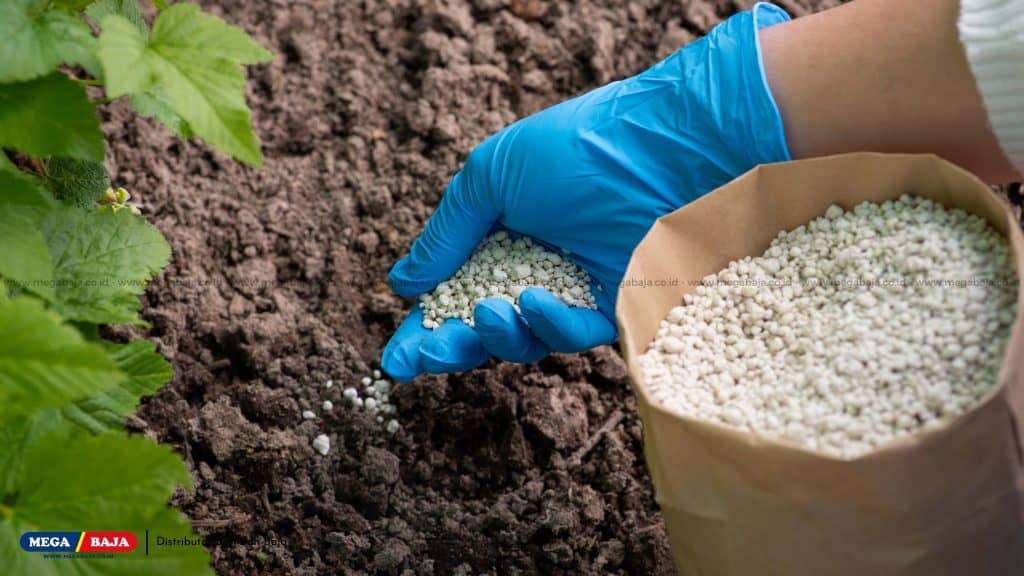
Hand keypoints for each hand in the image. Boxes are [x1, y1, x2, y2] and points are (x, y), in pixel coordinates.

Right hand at [383, 3, 791, 380]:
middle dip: (450, 346)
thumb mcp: (491, 175)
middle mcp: (536, 264)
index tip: (395, 356)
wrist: (663, 149)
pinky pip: (574, 335)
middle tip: (422, 356)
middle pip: (484, 325)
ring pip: (524, 340)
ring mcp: (576, 288)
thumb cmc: (576, 149)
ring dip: (497, 335)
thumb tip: (403, 282)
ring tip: (488, 313)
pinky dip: (550, 325)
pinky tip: (534, 302)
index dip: (424, 326)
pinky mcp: (615, 307)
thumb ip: (447, 232)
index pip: (453, 287)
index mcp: (502, 232)